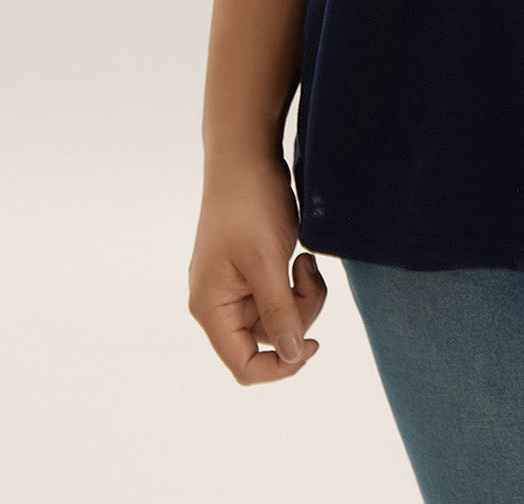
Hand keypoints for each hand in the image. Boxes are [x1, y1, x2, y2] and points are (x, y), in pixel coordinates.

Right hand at [189, 153, 327, 381]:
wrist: (246, 156)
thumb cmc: (249, 205)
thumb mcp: (267, 262)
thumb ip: (280, 312)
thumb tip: (293, 357)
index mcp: (212, 307)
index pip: (242, 363)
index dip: (278, 366)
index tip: (311, 345)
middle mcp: (221, 302)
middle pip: (268, 340)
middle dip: (298, 314)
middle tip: (307, 273)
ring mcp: (239, 286)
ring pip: (281, 317)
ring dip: (303, 296)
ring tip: (305, 261)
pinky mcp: (257, 270)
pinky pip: (284, 294)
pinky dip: (299, 282)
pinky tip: (300, 255)